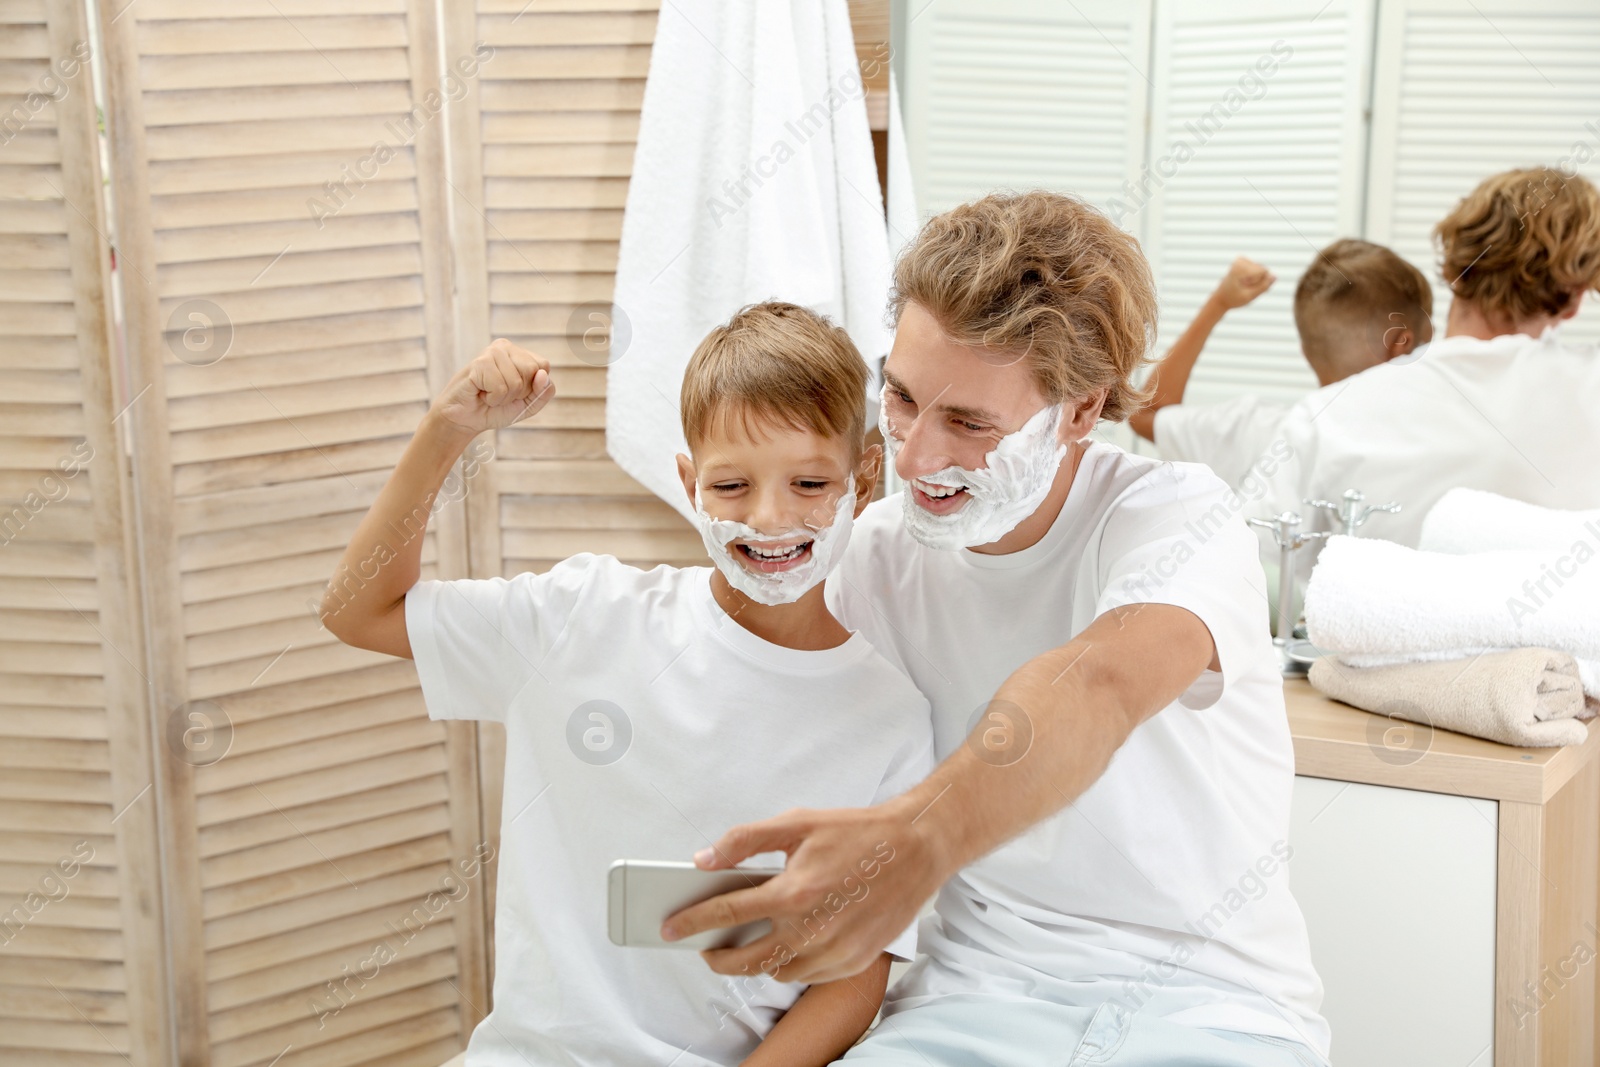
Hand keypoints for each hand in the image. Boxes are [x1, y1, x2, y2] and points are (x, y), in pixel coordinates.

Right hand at [430, 338, 554, 435]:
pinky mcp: (479, 363)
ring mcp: (491, 353)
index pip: (543, 366)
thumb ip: (543, 392)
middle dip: (519, 392)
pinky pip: (500, 387)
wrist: (466, 419)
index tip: (515, 392)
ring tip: (488, 394)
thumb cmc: (495, 409)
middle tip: (500, 393)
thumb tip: (543, 374)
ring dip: (504, 397)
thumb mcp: (528, 405)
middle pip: (532, 370)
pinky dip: (493, 399)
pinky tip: (481, 394)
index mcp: (519, 352)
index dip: (532, 386)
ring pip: (516, 382)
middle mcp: (505, 347)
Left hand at [660, 800, 948, 984]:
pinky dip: (792, 963)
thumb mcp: (797, 823)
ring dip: (757, 961)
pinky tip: (790, 941)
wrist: (917, 848)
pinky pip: (808, 975)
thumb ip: (745, 841)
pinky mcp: (853, 962)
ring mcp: (834, 951)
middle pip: (746, 961)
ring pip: (778, 972)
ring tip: (750, 941)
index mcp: (793, 893)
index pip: (727, 915)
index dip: (692, 923)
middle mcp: (812, 930)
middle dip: (717, 958)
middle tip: (705, 948)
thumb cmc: (858, 833)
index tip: (671, 929)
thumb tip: (704, 860)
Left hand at [1212, 256, 1274, 308]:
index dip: (1259, 283)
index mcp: (1239, 268)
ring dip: (1255, 280)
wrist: (1220, 299)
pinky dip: (1253, 278)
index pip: (1264, 271)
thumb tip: (1274, 276)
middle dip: (1257, 281)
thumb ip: (1263, 287)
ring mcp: (1241, 260)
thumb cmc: (1233, 299)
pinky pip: (1258, 270)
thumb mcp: (1249, 296)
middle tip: (1243, 288)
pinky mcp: (1243, 262)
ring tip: (1242, 286)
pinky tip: (1243, 282)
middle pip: (1263, 270)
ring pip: (1262, 270)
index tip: (1245, 287)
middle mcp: (1240, 260)